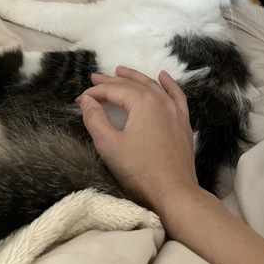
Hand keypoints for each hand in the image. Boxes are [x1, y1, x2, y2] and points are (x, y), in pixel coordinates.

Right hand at [77, 66, 197, 210]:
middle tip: (94, 78)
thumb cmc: (139, 170)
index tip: (80, 99)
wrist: (174, 192)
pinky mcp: (183, 122)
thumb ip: (95, 119)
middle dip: (111, 81)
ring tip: (120, 71)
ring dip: (135, 77)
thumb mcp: (109, 145)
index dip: (95, 93)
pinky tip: (163, 76)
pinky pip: (176, 95)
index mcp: (142, 102)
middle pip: (132, 84)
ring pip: (153, 86)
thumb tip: (86, 100)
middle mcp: (160, 100)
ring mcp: (174, 110)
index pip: (114, 90)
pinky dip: (168, 83)